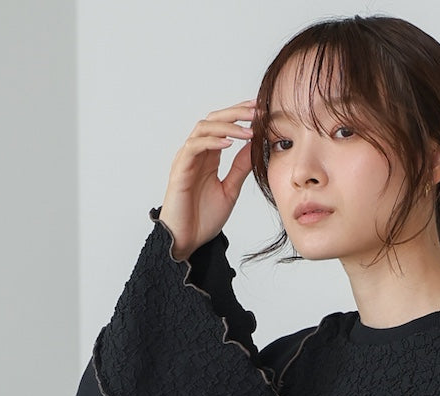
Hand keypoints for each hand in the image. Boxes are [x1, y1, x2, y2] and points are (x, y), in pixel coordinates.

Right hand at [157, 100, 257, 260]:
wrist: (187, 241)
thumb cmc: (203, 218)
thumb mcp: (230, 189)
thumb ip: (240, 168)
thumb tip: (254, 147)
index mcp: (208, 157)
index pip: (222, 127)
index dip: (239, 116)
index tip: (259, 111)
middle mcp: (196, 154)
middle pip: (212, 121)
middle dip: (235, 113)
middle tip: (256, 111)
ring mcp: (186, 160)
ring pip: (203, 129)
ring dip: (226, 126)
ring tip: (248, 130)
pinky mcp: (180, 171)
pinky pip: (194, 147)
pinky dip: (211, 142)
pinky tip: (229, 143)